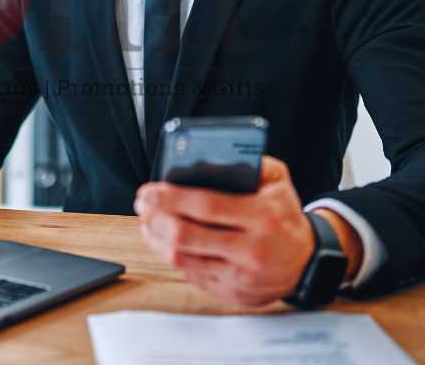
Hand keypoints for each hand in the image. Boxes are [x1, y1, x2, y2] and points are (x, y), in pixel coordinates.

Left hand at [134, 156, 315, 306]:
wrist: (308, 262)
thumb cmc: (284, 214)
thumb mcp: (277, 180)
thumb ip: (248, 161)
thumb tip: (206, 156)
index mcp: (262, 217)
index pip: (206, 206)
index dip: (171, 198)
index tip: (148, 191)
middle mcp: (252, 250)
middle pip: (187, 236)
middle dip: (156, 218)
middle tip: (142, 204)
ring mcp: (242, 277)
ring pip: (184, 260)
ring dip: (156, 239)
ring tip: (147, 221)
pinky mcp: (234, 294)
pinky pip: (192, 275)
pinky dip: (171, 256)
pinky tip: (163, 241)